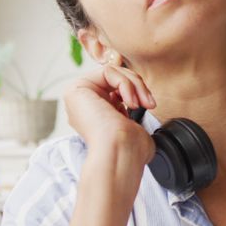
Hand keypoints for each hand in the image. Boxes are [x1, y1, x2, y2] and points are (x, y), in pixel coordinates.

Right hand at [63, 64, 156, 184]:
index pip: (116, 86)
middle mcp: (83, 104)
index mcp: (95, 112)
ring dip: (135, 85)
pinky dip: (126, 84)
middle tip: (149, 103)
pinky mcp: (76, 89)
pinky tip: (131, 102)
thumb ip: (128, 107)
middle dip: (138, 85)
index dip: (136, 89)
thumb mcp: (132, 122)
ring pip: (113, 71)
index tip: (149, 104)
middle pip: (115, 76)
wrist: (121, 154)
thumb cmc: (129, 148)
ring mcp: (77, 96)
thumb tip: (137, 99)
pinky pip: (107, 71)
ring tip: (143, 103)